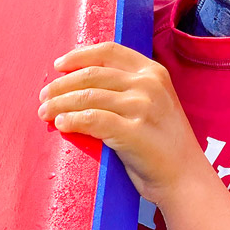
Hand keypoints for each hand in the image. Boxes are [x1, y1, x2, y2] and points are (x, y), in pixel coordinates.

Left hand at [37, 42, 201, 204]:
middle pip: (92, 75)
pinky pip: (92, 119)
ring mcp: (142, 107)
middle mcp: (148, 84)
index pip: (109, 52)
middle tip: (44, 97)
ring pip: (88, 96)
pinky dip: (71, 120)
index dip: (79, 56)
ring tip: (45, 113)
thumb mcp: (153, 104)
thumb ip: (127, 90)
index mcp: (153, 72)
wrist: (185, 178)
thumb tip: (80, 85)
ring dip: (60, 104)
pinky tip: (61, 124)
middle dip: (62, 85)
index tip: (58, 65)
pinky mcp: (133, 131)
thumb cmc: (164, 145)